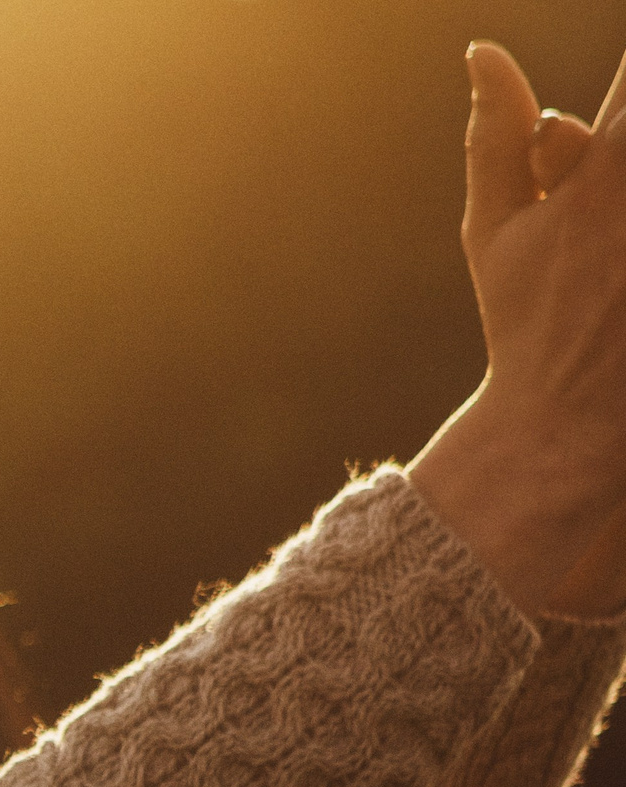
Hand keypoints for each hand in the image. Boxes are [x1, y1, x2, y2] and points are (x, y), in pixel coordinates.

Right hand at [524, 108, 625, 619]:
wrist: (568, 427)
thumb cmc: (527, 326)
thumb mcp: (495, 232)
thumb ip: (492, 137)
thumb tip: (483, 50)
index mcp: (602, 170)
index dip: (585, 127)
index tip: (583, 146)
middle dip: (611, 156)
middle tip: (589, 210)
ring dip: (614, 202)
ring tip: (594, 261)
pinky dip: (621, 251)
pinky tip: (607, 280)